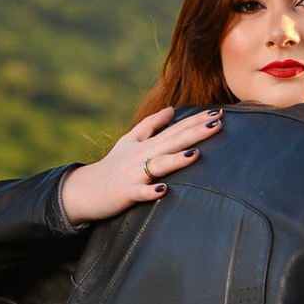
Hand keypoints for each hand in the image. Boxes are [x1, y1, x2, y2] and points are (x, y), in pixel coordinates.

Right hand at [60, 106, 222, 224]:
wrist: (86, 190)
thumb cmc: (112, 166)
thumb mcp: (129, 141)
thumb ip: (151, 125)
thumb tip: (171, 110)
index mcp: (146, 144)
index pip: (175, 129)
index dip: (195, 120)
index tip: (218, 111)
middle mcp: (141, 156)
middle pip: (172, 142)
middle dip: (195, 132)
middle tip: (217, 122)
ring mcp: (134, 174)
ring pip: (157, 165)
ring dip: (175, 160)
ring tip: (195, 154)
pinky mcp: (126, 193)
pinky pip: (140, 193)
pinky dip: (151, 192)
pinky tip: (163, 190)